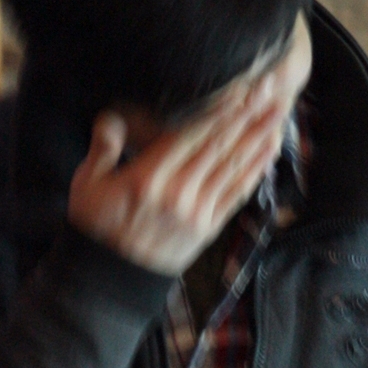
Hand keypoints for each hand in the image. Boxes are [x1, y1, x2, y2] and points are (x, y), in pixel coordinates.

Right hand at [66, 75, 287, 274]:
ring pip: (234, 167)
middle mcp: (176, 194)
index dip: (219, 111)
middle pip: (219, 147)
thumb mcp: (87, 185)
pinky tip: (270, 151)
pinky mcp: (207, 228)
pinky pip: (236, 194)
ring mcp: (196, 213)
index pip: (190, 136)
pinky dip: (256, 170)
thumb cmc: (96, 227)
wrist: (111, 279)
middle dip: (247, 116)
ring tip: (280, 112)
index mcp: (146, 179)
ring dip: (259, 138)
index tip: (240, 89)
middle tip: (270, 89)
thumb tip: (112, 117)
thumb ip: (102, 149)